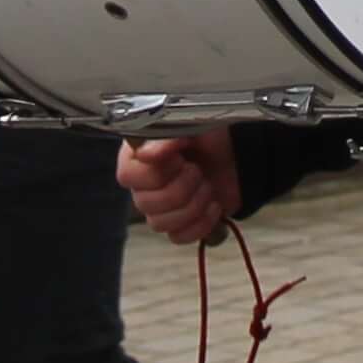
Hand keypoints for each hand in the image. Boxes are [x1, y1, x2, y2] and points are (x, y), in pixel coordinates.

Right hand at [117, 131, 239, 247]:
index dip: (156, 173)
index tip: (179, 159)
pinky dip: (201, 223)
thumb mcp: (189, 126)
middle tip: (198, 170)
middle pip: (145, 204)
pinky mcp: (179, 225)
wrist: (235, 154)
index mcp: (137, 157)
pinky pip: (178, 237)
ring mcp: (159, 209)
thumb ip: (165, 138)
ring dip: (193, 205)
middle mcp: (142, 185)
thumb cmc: (209, 136)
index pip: (127, 176)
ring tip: (207, 186)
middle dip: (181, 187)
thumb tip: (146, 152)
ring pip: (160, 224)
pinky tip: (213, 205)